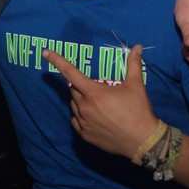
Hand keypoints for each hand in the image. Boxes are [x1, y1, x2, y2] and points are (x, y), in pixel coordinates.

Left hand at [42, 45, 157, 159]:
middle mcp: (84, 107)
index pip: (70, 72)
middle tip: (98, 90)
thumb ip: (133, 64)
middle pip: (74, 89)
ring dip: (82, 101)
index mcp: (94, 92)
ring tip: (101, 105)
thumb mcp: (136, 85)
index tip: (45, 52)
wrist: (143, 141)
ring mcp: (83, 122)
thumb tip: (137, 47)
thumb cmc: (138, 111)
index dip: (57, 61)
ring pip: (74, 105)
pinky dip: (81, 116)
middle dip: (82, 86)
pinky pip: (76, 121)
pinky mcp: (85, 135)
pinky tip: (95, 117)